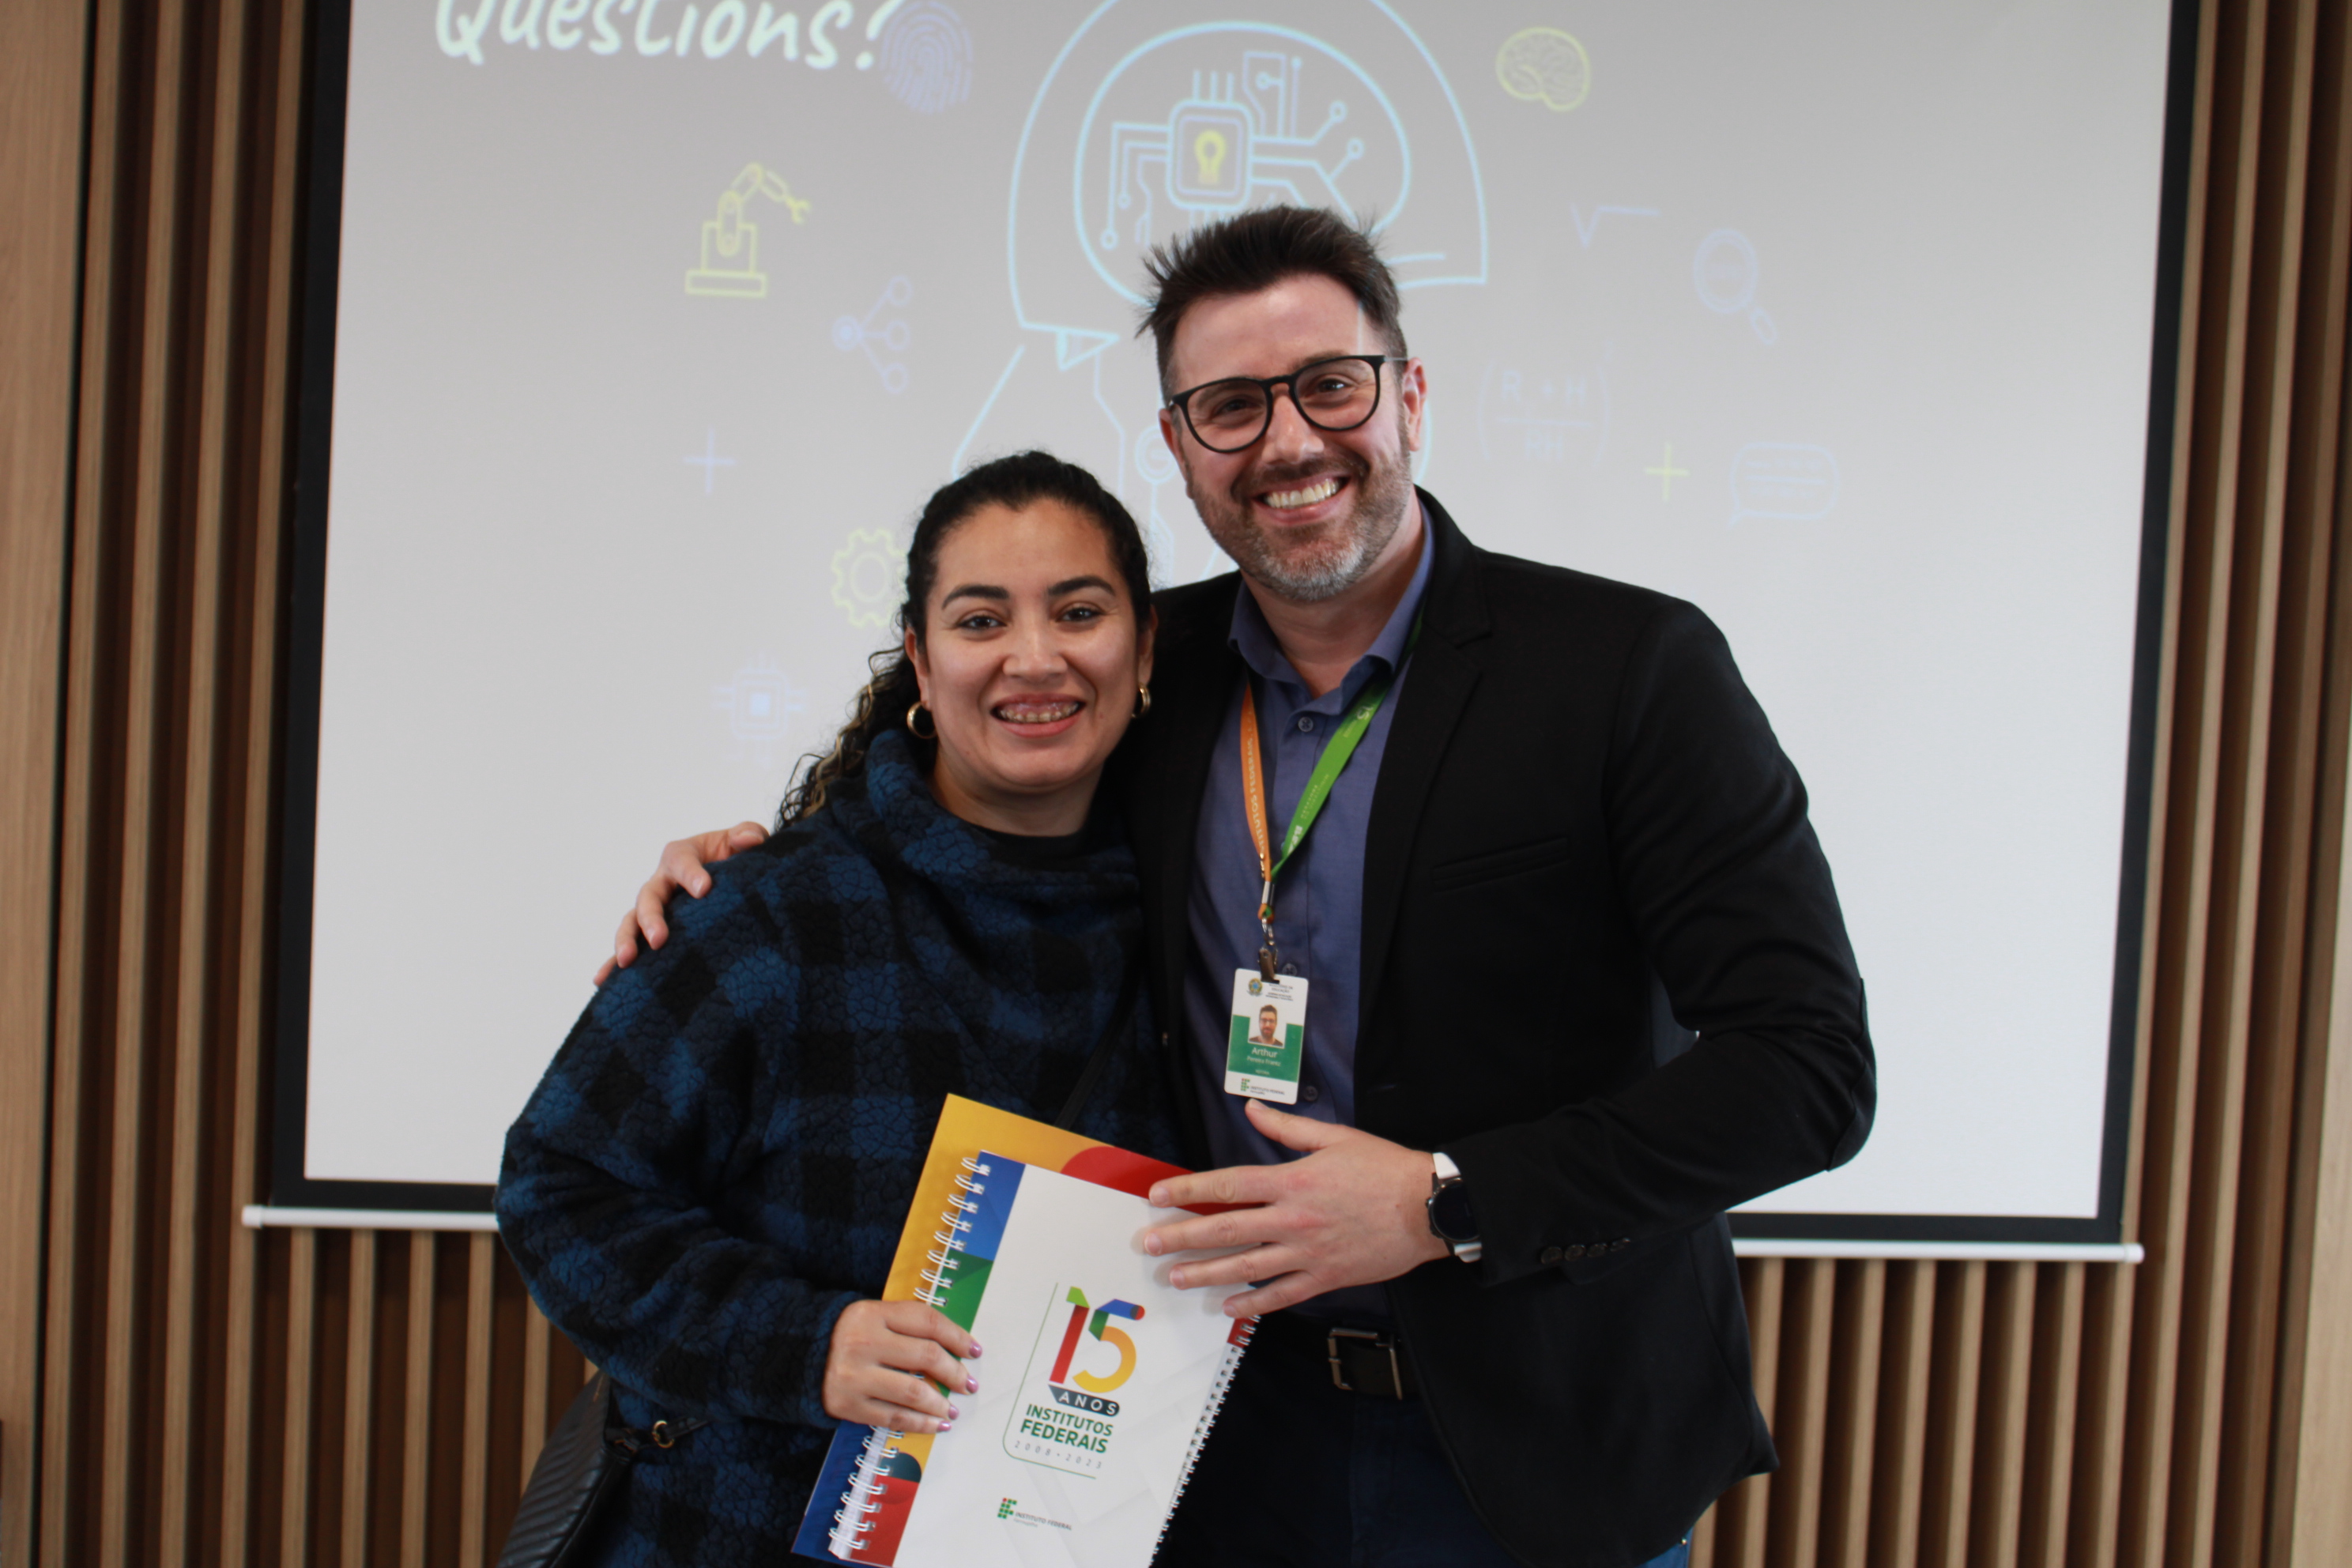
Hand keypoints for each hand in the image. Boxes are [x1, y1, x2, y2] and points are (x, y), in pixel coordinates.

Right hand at [593, 821, 768, 984]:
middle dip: (651, 918)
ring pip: (632, 922)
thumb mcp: (743, 841)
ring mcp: (654, 908)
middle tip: (659, 939)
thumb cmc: (735, 856)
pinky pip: (631, 946)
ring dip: (626, 940)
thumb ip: (748, 834)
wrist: (734, 880)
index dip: (691, 874)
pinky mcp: (651, 931)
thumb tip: (749, 839)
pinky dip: (614, 963)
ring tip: (626, 961)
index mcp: (681, 856)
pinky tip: (604, 981)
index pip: (681, 862)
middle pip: (649, 897)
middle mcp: (661, 882)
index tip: (704, 889)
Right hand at [820, 1299, 980, 1432]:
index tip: (974, 1351)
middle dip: (955, 1372)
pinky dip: (921, 1423)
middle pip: (926, 1357)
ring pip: (913, 1391)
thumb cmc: (850, 1335)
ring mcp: (855, 1376)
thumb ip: (908, 1324)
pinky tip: (937, 1424)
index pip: (927, 1322)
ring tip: (953, 1408)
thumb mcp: (874, 1316)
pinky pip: (895, 1417)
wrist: (798, 1356)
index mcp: (873, 1314)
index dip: (957, 1336)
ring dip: (940, 1402)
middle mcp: (864, 1343)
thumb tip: (957, 1347)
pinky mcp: (849, 1406)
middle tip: (969, 1384)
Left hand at [1140, 1099, 1447, 1316]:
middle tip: (1150, 1245)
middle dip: (1183, 1237)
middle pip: (1226, 1229)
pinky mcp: (1326, 1277)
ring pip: (1247, 1266)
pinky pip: (1283, 1294)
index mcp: (1293, 1181)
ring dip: (1207, 1273)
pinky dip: (1254, 1303)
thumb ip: (1287, 1127)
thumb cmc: (1384, 1168)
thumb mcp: (1335, 1137)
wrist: (1427, 1207)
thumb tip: (1251, 1110)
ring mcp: (1308, 1252)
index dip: (1189, 1190)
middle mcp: (1293, 1219)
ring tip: (1176, 1277)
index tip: (1159, 1196)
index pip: (1229, 1185)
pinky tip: (1229, 1306)